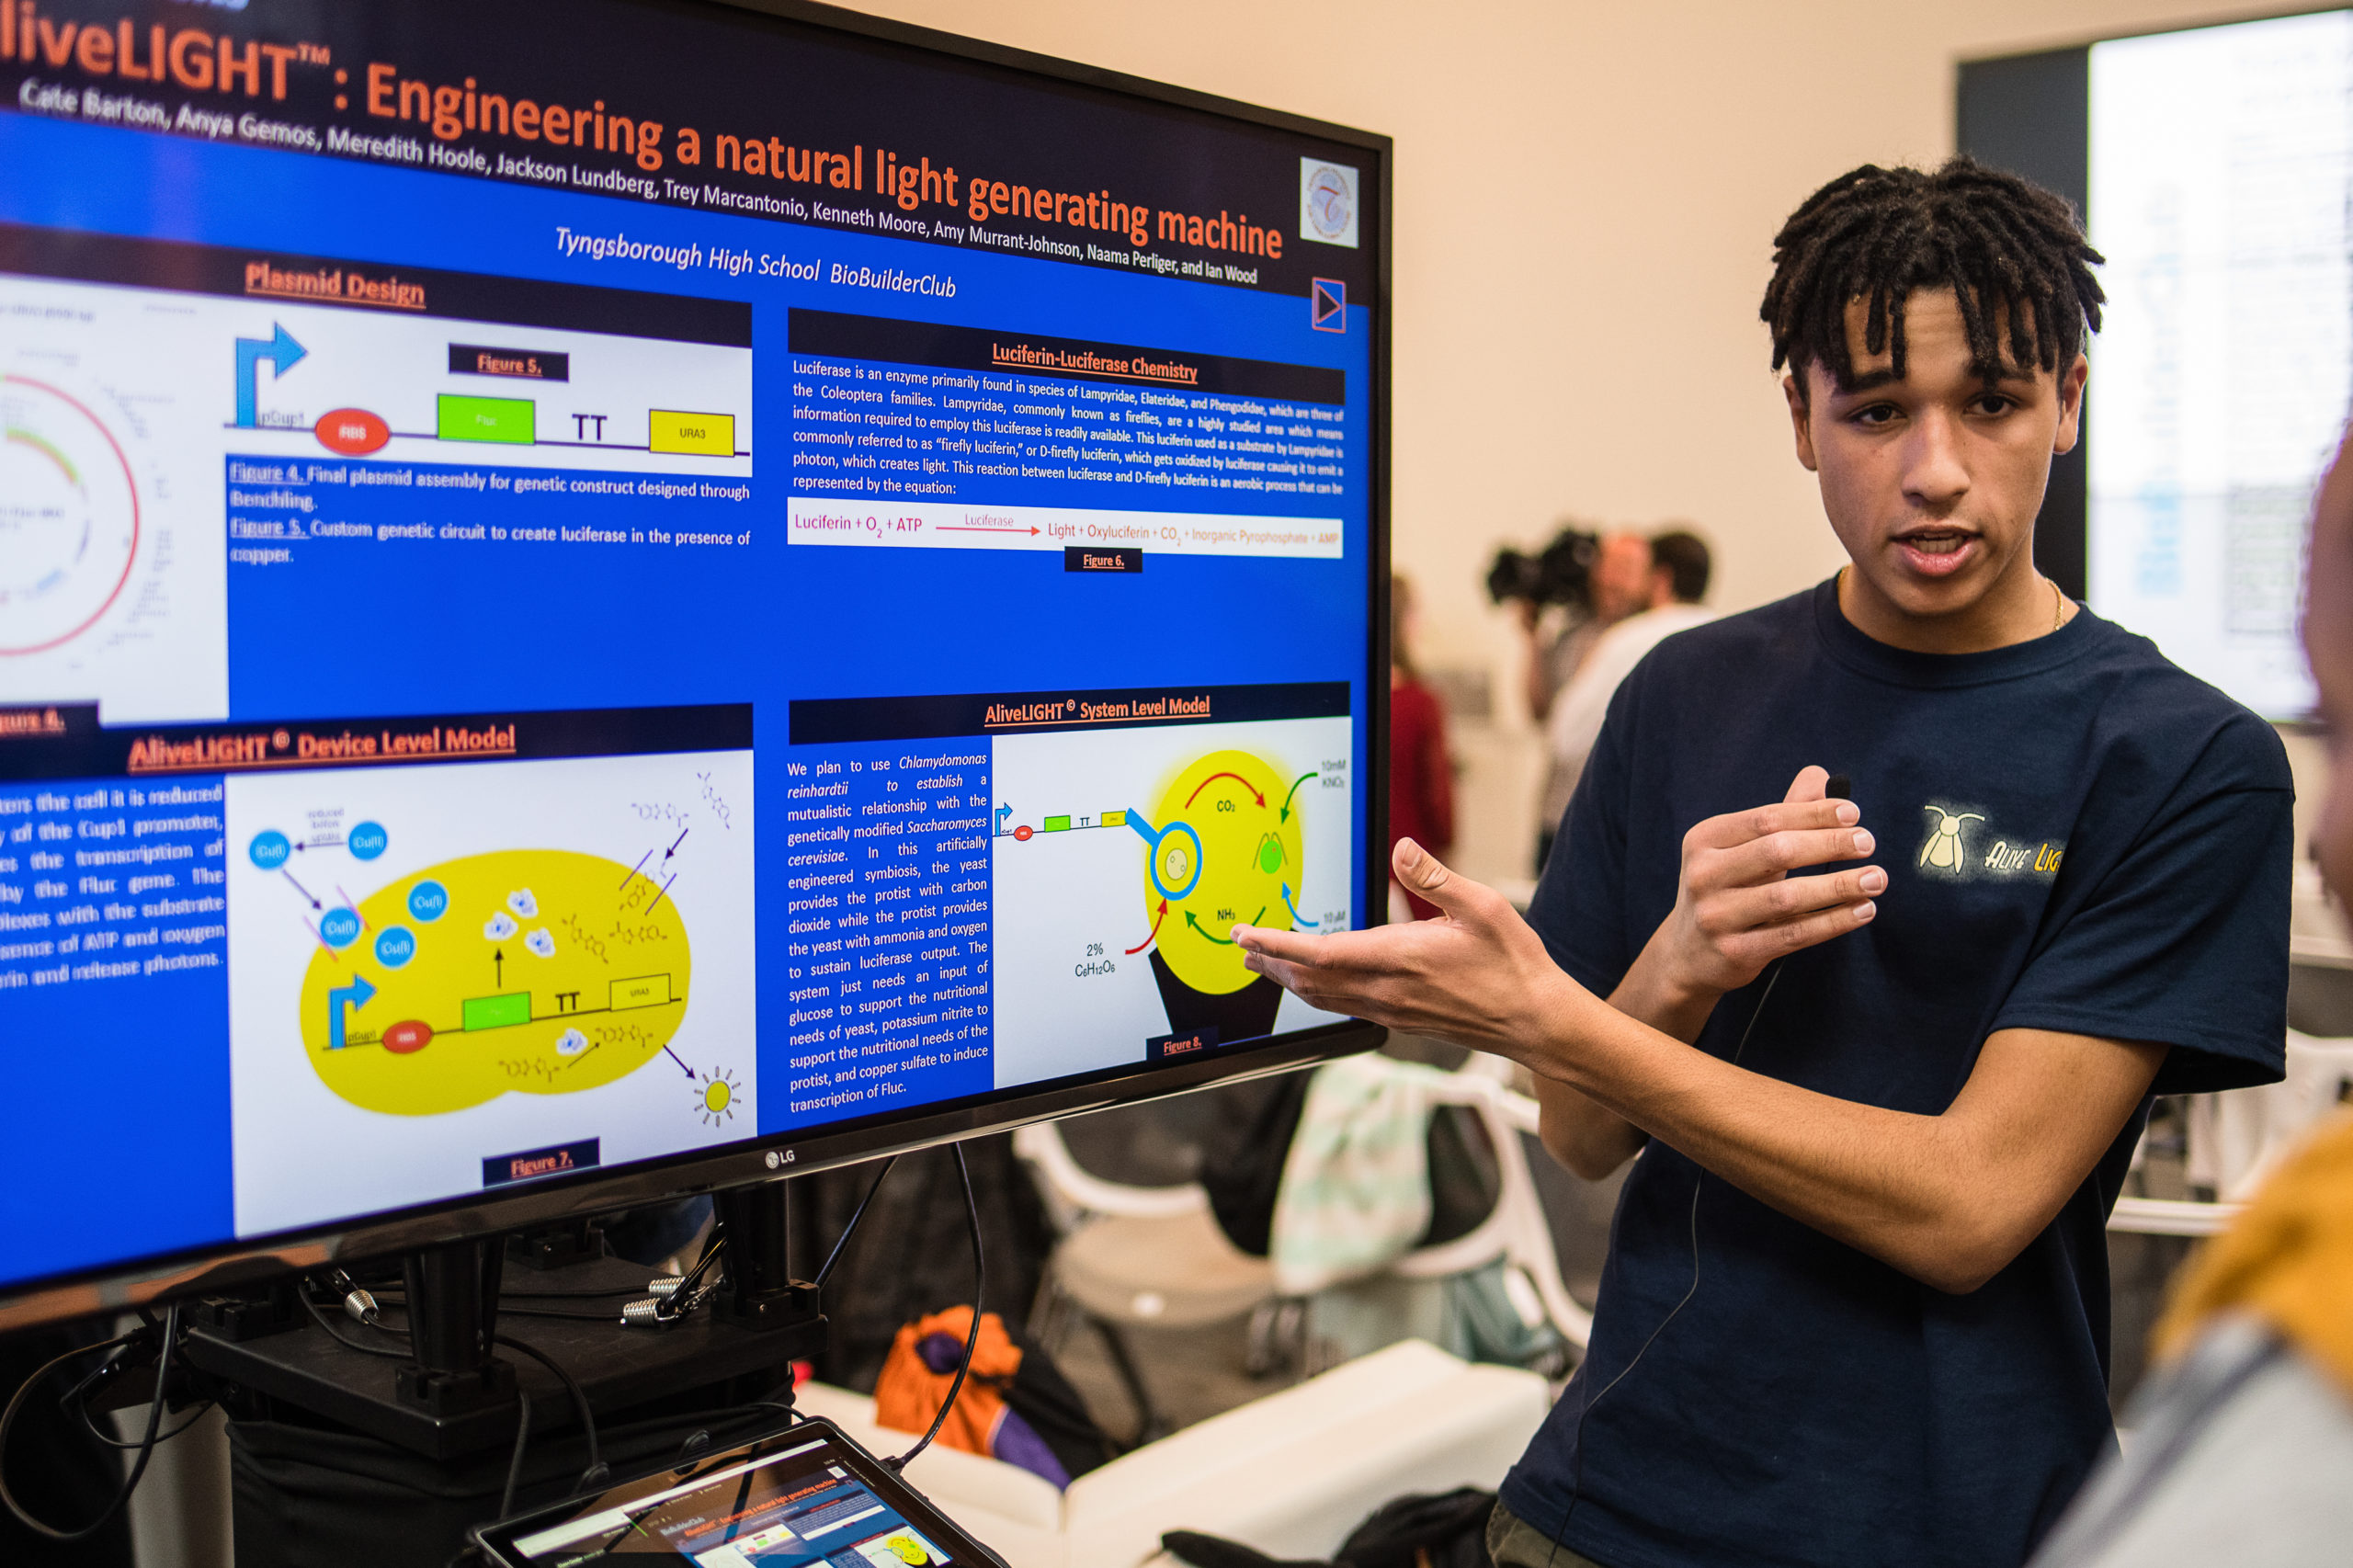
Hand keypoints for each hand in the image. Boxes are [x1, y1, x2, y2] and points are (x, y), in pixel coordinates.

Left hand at [1233, 838, 1593, 1060]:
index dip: (1275, 945)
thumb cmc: (1514, 965)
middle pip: (1309, 980)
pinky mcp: (1402, 1021)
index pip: (1317, 954)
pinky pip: (1346, 1008)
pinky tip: (1317, 985)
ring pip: (1324, 998)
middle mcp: (1387, 991)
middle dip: (1270, 964)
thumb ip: (1435, 878)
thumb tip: (1401, 848)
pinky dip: (1319, 994)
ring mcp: (1392, 1010)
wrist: (1535, 1022)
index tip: (1245, 936)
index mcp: (1398, 958)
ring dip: (1289, 981)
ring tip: (1265, 967)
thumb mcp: (1482, 906)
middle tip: (1242, 949)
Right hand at [1641, 765, 1882, 1007]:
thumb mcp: (1741, 850)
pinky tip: (1862, 910)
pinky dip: (1833, 921)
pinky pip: (1794, 934)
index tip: (1853, 813)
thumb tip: (1819, 774)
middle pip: (1777, 851)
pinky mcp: (1735, 953)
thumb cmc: (1725, 891)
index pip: (1767, 818)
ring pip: (1788, 897)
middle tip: (1868, 843)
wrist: (1687, 955)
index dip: (1813, 813)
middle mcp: (1704, 875)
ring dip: (1839, 886)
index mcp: (1705, 840)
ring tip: (1876, 878)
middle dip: (1829, 844)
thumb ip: (1781, 815)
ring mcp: (1716, 917)